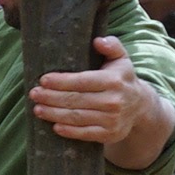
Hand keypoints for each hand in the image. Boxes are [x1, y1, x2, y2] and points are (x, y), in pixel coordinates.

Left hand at [29, 35, 149, 146]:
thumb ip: (112, 46)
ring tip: (37, 109)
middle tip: (34, 94)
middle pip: (75, 100)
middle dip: (51, 97)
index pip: (81, 81)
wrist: (140, 107)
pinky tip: (54, 126)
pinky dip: (68, 131)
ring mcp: (112, 119)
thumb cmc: (122, 79)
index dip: (60, 81)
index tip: (43, 80)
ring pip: (76, 117)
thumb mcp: (121, 59)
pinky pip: (85, 134)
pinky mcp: (109, 134)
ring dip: (53, 114)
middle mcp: (113, 101)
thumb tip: (98, 40)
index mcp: (113, 80)